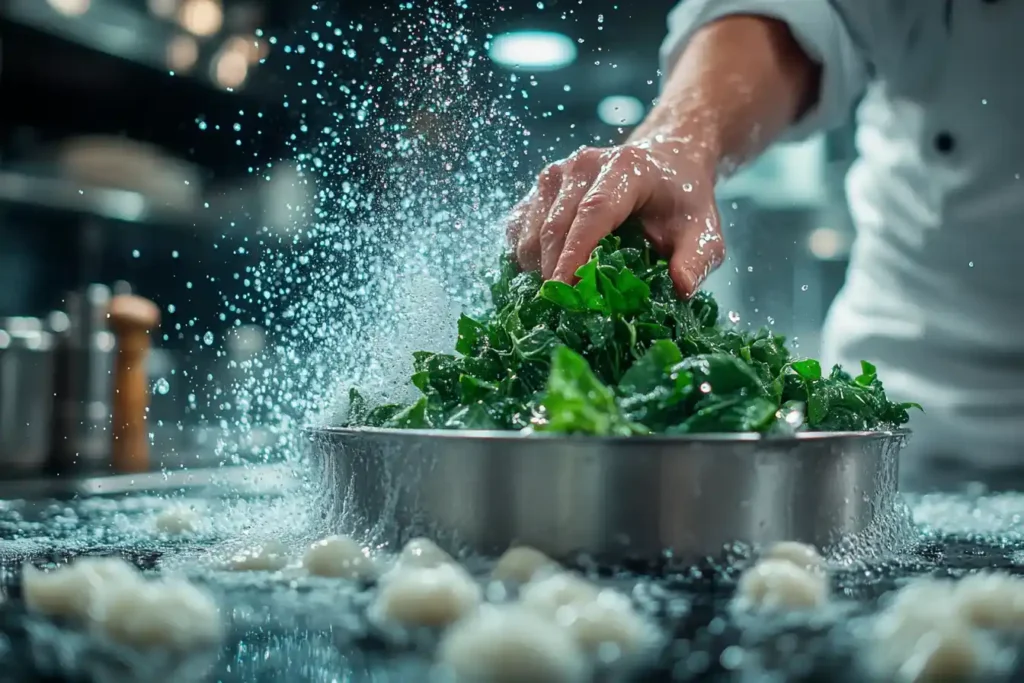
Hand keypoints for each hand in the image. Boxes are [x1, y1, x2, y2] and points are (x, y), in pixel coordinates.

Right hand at [506, 136, 723, 297]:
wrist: (665, 163)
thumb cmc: (681, 202)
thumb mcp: (705, 231)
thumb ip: (697, 260)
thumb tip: (680, 288)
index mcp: (624, 169)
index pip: (592, 214)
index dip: (575, 256)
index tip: (567, 293)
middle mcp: (582, 165)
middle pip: (554, 227)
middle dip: (555, 275)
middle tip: (566, 312)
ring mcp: (554, 175)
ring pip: (529, 233)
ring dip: (539, 271)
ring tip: (562, 297)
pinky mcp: (538, 189)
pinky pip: (517, 230)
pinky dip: (526, 260)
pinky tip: (549, 277)